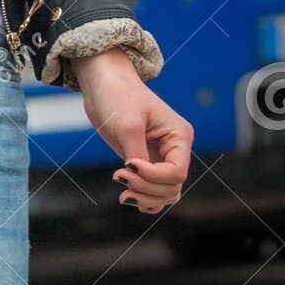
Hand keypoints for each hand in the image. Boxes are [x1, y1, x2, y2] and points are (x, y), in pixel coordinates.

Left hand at [75, 49, 192, 214]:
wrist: (105, 86)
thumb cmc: (118, 97)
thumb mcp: (127, 124)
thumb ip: (135, 152)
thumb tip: (137, 177)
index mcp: (179, 136)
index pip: (177, 173)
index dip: (152, 177)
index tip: (125, 166)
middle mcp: (174, 149)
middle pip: (172, 187)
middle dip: (146, 188)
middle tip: (118, 177)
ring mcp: (160, 157)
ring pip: (165, 193)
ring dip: (146, 198)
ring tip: (122, 195)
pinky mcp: (145, 162)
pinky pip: (153, 190)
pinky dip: (144, 199)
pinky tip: (127, 197)